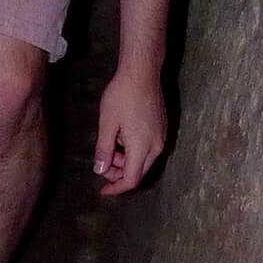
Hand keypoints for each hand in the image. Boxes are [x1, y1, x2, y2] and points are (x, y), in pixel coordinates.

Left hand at [92, 68, 166, 196]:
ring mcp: (162, 136)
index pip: (131, 179)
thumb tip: (100, 171)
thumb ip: (104, 150)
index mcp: (142, 148)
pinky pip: (149, 148)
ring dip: (127, 160)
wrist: (142, 72)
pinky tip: (122, 135)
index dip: (116, 188)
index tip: (103, 190)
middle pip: (139, 172)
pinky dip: (134, 150)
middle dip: (120, 173)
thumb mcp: (107, 123)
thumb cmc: (122, 96)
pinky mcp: (162, 127)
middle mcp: (156, 146)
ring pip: (144, 160)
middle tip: (103, 162)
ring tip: (110, 144)